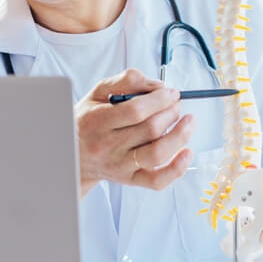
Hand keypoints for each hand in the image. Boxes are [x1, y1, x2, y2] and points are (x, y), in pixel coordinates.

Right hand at [75, 68, 195, 197]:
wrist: (74, 153)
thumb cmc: (89, 120)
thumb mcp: (99, 92)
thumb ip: (126, 81)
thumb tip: (157, 86)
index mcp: (97, 121)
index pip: (135, 111)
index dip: (159, 100)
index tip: (171, 93)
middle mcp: (108, 146)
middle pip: (150, 130)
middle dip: (171, 112)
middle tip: (177, 104)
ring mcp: (119, 165)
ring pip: (156, 154)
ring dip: (179, 136)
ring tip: (188, 121)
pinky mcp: (129, 180)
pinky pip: (157, 180)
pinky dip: (177, 168)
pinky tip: (187, 152)